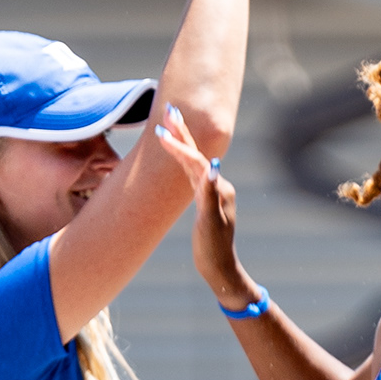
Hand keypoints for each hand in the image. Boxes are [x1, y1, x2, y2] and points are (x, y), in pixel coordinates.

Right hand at [152, 112, 255, 303]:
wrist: (220, 269)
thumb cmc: (214, 250)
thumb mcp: (211, 223)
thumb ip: (211, 193)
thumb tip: (214, 165)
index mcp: (217, 188)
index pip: (196, 162)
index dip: (179, 147)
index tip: (160, 133)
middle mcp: (216, 185)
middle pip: (196, 153)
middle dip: (182, 133)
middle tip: (169, 110)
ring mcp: (209, 191)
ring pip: (192, 160)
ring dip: (181, 142)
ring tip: (167, 124)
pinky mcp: (203, 199)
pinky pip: (190, 173)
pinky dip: (182, 159)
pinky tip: (178, 152)